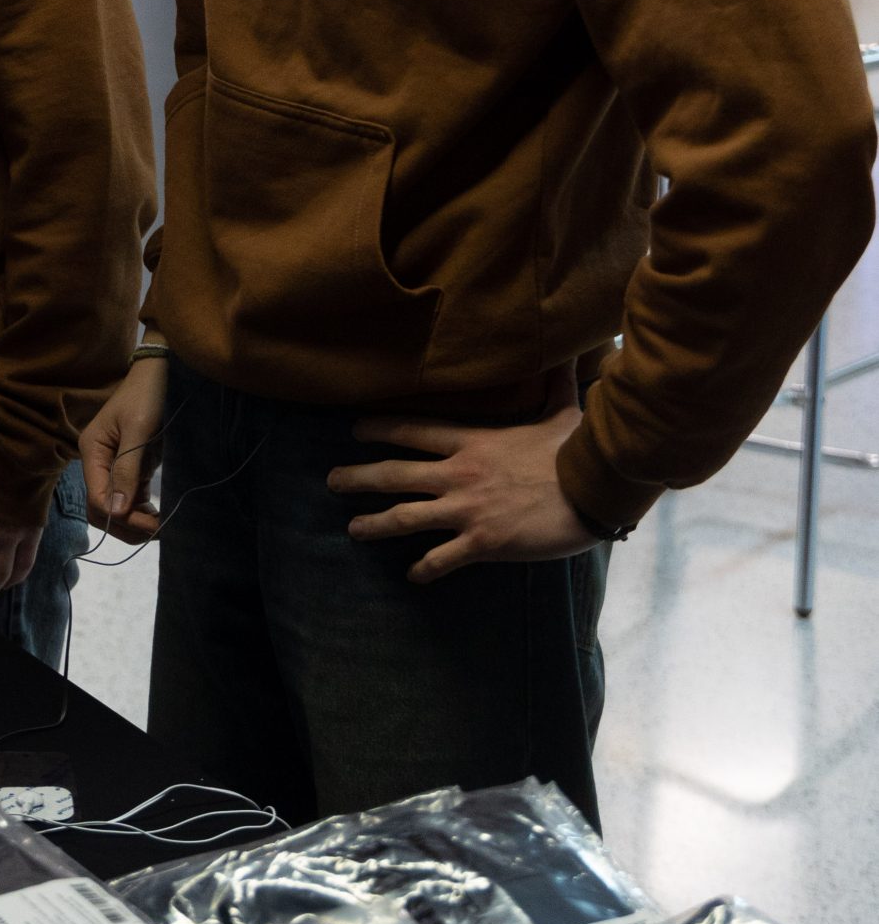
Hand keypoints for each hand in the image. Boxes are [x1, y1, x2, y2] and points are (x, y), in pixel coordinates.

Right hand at [80, 357, 167, 543]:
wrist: (162, 371)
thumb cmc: (148, 394)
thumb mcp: (138, 429)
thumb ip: (126, 469)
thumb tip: (116, 511)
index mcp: (92, 451)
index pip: (97, 498)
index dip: (120, 517)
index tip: (150, 524)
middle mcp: (98, 461)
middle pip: (102, 508)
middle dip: (126, 525)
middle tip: (158, 532)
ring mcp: (114, 465)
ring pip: (117, 507)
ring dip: (136, 522)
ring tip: (162, 528)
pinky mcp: (131, 465)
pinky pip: (131, 497)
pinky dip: (143, 510)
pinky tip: (159, 517)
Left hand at [326, 402, 596, 583]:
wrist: (592, 494)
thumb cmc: (575, 453)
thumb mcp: (560, 411)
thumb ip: (554, 382)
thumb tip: (570, 348)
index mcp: (471, 441)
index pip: (413, 430)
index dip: (380, 429)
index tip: (355, 430)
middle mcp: (459, 474)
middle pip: (395, 474)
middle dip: (358, 477)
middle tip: (331, 481)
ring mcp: (467, 509)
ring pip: (405, 517)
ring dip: (375, 524)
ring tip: (352, 530)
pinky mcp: (482, 542)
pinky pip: (441, 558)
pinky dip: (424, 568)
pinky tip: (413, 575)